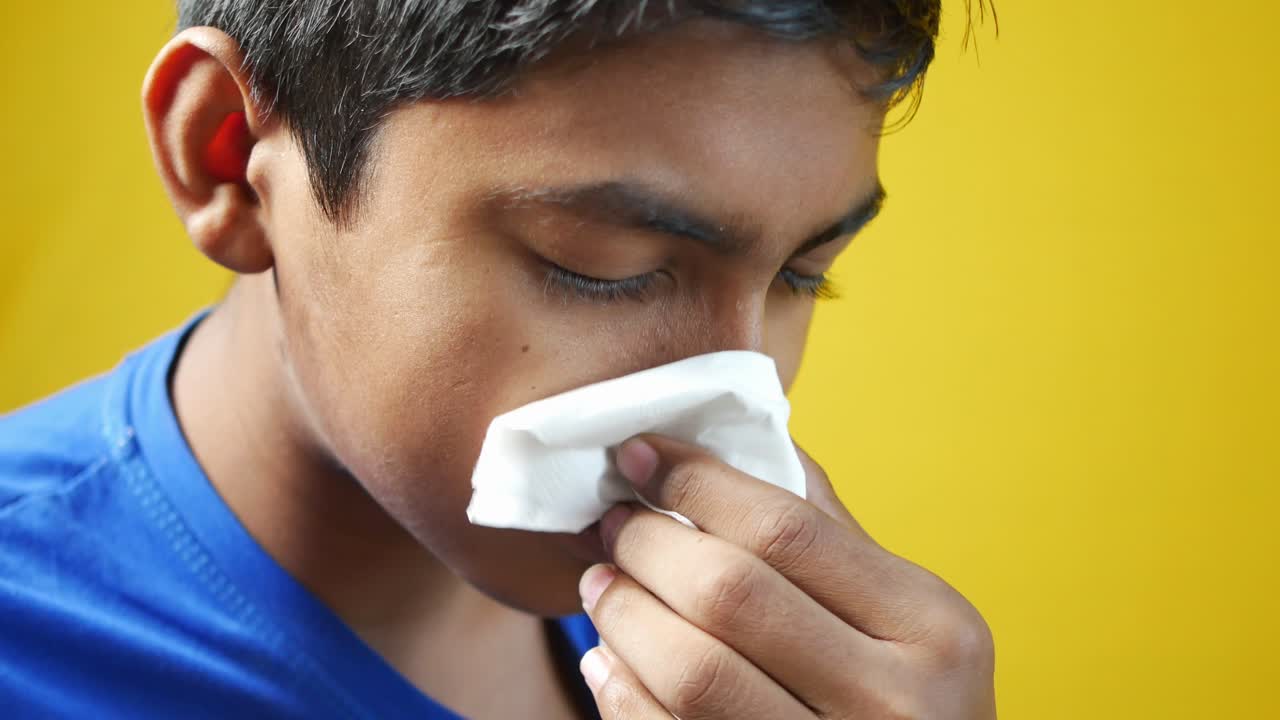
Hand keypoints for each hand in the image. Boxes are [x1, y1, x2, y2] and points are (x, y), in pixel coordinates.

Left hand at [576, 434, 996, 718]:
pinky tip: (610, 659)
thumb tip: (736, 436)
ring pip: (691, 670)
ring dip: (624, 614)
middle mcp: (892, 702)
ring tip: (602, 585)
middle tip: (614, 525)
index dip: (697, 483)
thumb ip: (831, 534)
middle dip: (648, 545)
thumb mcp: (911, 618)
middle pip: (730, 593)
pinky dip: (621, 692)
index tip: (640, 456)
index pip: (788, 530)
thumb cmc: (911, 702)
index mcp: (932, 628)